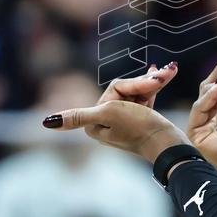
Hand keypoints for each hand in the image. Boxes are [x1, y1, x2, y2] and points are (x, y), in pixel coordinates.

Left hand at [43, 64, 186, 161]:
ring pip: (138, 91)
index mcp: (95, 122)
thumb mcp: (108, 116)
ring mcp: (125, 120)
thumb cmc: (140, 129)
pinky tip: (165, 74)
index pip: (115, 89)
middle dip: (146, 83)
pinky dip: (154, 86)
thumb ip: (79, 116)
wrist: (170, 144)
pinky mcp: (141, 119)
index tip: (152, 86)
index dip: (134, 85)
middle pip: (126, 89)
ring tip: (170, 72)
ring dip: (154, 82)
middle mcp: (108, 121)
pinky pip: (145, 96)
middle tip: (165, 76)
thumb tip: (46, 123)